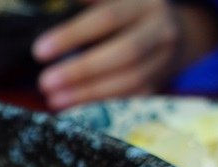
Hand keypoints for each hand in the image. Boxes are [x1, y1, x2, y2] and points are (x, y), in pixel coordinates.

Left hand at [32, 0, 182, 108]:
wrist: (178, 33)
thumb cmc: (130, 15)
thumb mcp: (114, 1)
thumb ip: (88, 2)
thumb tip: (52, 5)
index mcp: (144, 4)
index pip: (107, 18)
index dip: (72, 35)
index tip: (39, 51)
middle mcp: (160, 30)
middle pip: (125, 52)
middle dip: (81, 70)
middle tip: (45, 82)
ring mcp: (163, 59)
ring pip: (130, 80)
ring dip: (88, 93)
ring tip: (54, 98)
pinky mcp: (158, 84)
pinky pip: (130, 98)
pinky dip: (100, 104)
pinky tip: (73, 106)